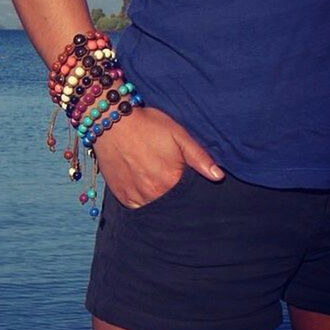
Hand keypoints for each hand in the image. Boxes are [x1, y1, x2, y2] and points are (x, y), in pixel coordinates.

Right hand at [91, 105, 224, 208]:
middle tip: (171, 182)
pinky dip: (143, 202)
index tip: (191, 187)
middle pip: (171, 206)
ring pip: (154, 208)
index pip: (189, 198)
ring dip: (159, 201)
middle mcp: (152, 194)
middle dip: (175, 199)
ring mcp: (135, 196)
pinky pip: (137, 207)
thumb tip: (218, 176)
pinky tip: (145, 187)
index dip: (191, 194)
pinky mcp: (122, 195)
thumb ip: (199, 157)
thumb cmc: (147, 125)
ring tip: (158, 184)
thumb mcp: (178, 134)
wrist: (111, 121)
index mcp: (170, 181)